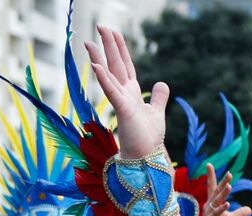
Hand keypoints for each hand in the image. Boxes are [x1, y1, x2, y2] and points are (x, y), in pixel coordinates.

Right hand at [85, 27, 167, 158]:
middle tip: (100, 25)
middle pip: (116, 65)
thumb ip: (158, 97)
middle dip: (108, 46)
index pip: (126, 66)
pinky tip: (96, 65)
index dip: (120, 49)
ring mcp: (122, 101)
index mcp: (132, 93)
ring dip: (99, 58)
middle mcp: (124, 94)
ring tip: (89, 42)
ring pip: (109, 74)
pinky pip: (112, 91)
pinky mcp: (122, 109)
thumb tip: (162, 83)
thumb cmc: (149, 137)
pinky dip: (104, 78)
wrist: (146, 155)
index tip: (113, 33)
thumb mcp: (157, 112)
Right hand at [199, 165, 251, 215]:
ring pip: (216, 201)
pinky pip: (216, 213)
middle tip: (229, 174)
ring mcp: (209, 213)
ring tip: (230, 186)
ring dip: (223, 194)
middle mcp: (209, 205)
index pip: (213, 187)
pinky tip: (228, 204)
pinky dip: (222, 208)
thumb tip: (250, 210)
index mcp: (213, 202)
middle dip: (223, 182)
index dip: (211, 176)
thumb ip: (240, 213)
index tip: (209, 165)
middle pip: (216, 191)